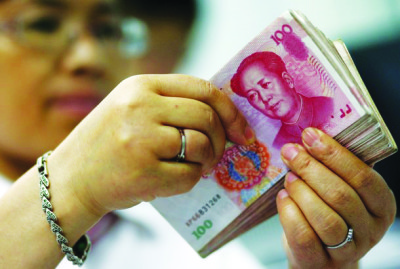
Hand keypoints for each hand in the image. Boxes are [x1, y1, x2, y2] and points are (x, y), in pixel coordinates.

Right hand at [46, 74, 253, 217]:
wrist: (71, 180)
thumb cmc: (109, 144)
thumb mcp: (133, 109)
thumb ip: (172, 105)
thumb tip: (224, 115)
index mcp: (141, 86)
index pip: (202, 88)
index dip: (229, 109)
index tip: (240, 129)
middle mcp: (139, 107)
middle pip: (206, 116)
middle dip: (221, 138)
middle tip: (219, 153)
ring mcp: (140, 139)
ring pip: (201, 145)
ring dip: (207, 160)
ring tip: (196, 165)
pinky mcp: (143, 172)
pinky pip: (189, 175)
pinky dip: (191, 180)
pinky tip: (176, 178)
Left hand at [276, 127, 395, 268]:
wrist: (320, 254)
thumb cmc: (330, 211)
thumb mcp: (342, 188)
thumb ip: (336, 166)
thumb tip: (311, 135)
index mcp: (381, 204)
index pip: (362, 176)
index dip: (334, 154)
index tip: (309, 135)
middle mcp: (370, 230)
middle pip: (341, 196)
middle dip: (310, 168)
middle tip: (290, 152)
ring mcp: (348, 251)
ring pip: (325, 219)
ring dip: (301, 192)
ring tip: (288, 177)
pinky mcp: (320, 263)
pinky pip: (304, 237)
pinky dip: (290, 213)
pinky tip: (283, 197)